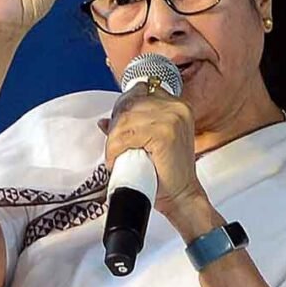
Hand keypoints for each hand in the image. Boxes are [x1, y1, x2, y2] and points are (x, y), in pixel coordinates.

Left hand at [98, 83, 206, 217]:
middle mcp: (176, 107)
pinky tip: (114, 160)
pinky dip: (115, 148)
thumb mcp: (150, 142)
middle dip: (116, 123)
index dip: (123, 106)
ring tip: (113, 155)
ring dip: (113, 139)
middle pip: (131, 103)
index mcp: (176, 105)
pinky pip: (127, 135)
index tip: (116, 125)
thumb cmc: (167, 172)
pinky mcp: (164, 133)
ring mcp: (172, 118)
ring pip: (126, 119)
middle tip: (112, 145)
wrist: (181, 195)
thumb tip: (104, 122)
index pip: (141, 90)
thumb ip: (131, 127)